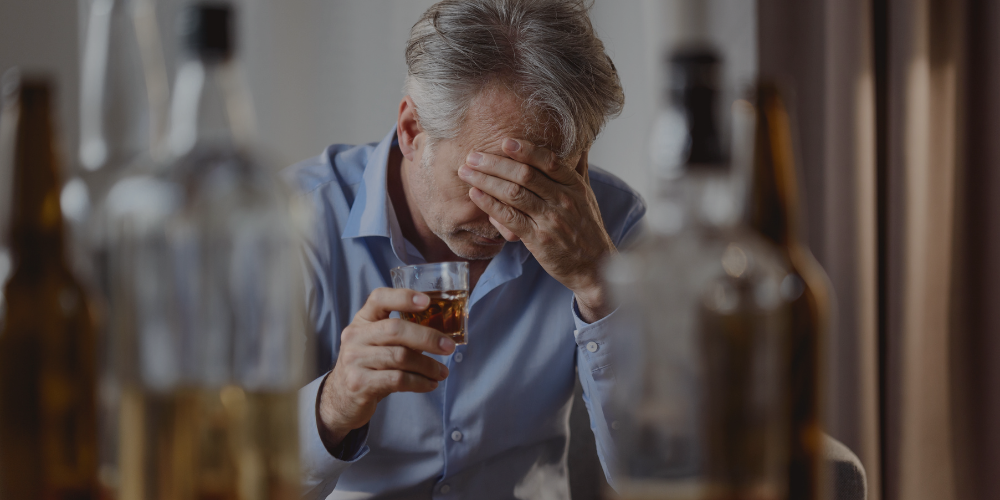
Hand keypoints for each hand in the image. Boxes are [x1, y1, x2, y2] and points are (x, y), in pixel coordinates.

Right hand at [318, 288, 455, 447]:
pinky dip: (419, 382)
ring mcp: (354, 360)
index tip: (427, 302)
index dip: (403, 297)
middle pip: (395, 329)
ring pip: (400, 357)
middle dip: (427, 337)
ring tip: (442, 372)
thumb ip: (400, 334)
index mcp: (362, 320)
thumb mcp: (377, 343)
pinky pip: (397, 379)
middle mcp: (355, 336)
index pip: (379, 298)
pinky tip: (430, 384)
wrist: (341, 398)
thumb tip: (440, 334)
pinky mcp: (359, 383)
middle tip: (449, 347)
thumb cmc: (369, 365)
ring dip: (428, 365)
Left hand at [458, 138, 616, 321]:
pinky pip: (510, 218)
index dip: (525, 150)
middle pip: (525, 175)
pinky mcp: (538, 239)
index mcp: (574, 186)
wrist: (595, 266)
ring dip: (486, 180)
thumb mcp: (587, 196)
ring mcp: (550, 220)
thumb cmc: (587, 229)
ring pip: (514, 193)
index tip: (504, 141)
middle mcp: (563, 200)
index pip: (548, 161)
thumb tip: (580, 142)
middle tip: (472, 156)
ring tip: (466, 172)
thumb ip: (579, 168)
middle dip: (494, 163)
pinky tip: (475, 194)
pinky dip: (490, 205)